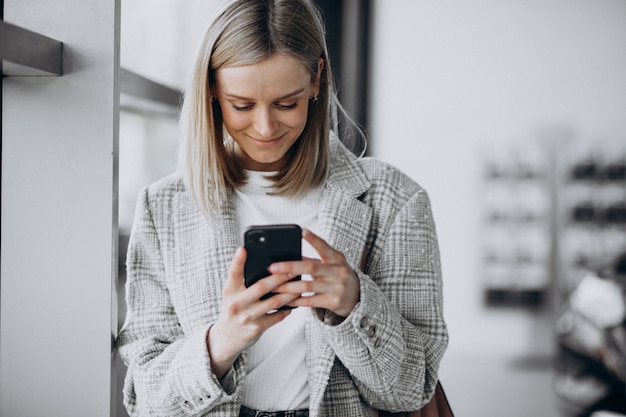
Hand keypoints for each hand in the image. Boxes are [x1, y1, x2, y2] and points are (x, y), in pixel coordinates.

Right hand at [207, 247, 298, 377]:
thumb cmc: (234, 308)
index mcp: (230, 291)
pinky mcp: (256, 328)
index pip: (233, 273)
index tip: (244, 249)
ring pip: (273, 302)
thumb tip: (254, 258)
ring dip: (289, 293)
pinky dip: (287, 309)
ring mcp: (247, 317)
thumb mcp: (231, 292)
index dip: (238, 261)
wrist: (227, 338)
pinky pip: (277, 316)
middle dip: (279, 277)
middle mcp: (236, 303)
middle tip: (292, 269)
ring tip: (300, 285)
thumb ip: (241, 278)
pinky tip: (295, 303)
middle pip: (261, 286)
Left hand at [270, 228, 360, 318]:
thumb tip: (290, 255)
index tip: (302, 231)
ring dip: (288, 287)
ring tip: (274, 287)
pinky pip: (311, 301)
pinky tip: (286, 300)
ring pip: (308, 286)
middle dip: (289, 267)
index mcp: (337, 258)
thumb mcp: (330, 265)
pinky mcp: (334, 302)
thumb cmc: (337, 277)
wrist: (358, 298)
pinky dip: (297, 300)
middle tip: (273, 267)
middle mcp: (338, 271)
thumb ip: (313, 260)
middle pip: (311, 267)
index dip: (313, 239)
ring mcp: (337, 287)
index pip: (324, 247)